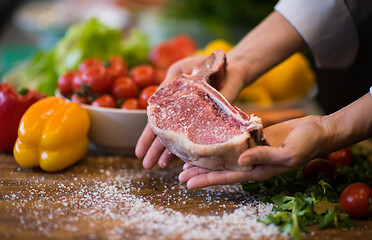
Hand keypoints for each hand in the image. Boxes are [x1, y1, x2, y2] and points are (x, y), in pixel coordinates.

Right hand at [135, 54, 246, 168]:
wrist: (230, 65)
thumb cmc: (202, 65)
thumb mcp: (179, 70)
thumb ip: (166, 86)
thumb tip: (152, 106)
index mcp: (172, 105)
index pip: (156, 124)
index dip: (147, 138)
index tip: (138, 152)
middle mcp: (183, 116)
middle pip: (166, 136)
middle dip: (154, 151)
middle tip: (146, 166)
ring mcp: (198, 121)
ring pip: (181, 140)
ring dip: (169, 154)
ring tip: (159, 167)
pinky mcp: (213, 123)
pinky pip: (201, 139)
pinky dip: (192, 150)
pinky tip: (184, 161)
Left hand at [178, 115, 326, 188]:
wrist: (318, 130)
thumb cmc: (307, 144)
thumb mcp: (287, 153)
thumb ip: (264, 157)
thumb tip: (240, 161)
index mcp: (258, 170)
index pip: (228, 177)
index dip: (208, 180)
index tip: (189, 183)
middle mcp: (252, 162)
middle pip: (222, 169)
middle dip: (201, 171)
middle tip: (180, 173)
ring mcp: (253, 149)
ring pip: (224, 155)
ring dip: (207, 157)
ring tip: (188, 159)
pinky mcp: (255, 137)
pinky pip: (233, 140)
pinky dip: (220, 141)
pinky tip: (208, 138)